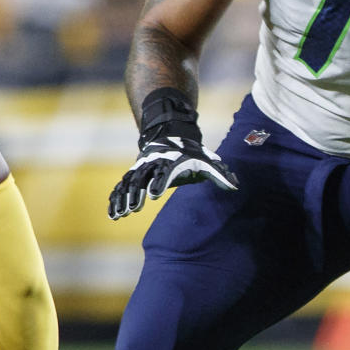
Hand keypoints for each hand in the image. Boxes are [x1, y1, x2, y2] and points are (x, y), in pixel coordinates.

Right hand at [108, 87, 237, 219]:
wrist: (171, 134)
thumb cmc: (192, 154)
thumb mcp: (207, 161)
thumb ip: (220, 175)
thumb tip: (236, 186)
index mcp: (171, 163)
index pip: (164, 173)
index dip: (159, 182)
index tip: (155, 194)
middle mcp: (154, 165)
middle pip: (142, 179)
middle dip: (137, 193)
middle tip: (134, 208)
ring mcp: (141, 169)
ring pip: (129, 183)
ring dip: (124, 198)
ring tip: (120, 215)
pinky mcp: (135, 173)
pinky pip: (122, 186)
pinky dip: (116, 198)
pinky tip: (113, 214)